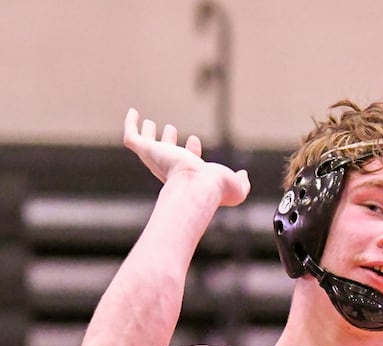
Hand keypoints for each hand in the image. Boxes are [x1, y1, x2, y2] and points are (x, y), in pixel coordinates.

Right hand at [123, 108, 249, 207]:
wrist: (197, 185)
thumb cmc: (217, 188)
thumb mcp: (237, 187)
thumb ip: (243, 181)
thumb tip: (244, 174)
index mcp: (189, 176)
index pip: (188, 162)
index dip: (192, 150)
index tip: (195, 139)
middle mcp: (171, 168)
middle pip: (167, 153)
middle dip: (168, 141)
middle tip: (170, 129)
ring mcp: (157, 159)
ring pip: (147, 145)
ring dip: (147, 134)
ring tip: (148, 122)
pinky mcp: (146, 150)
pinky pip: (131, 136)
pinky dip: (130, 124)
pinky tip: (133, 111)